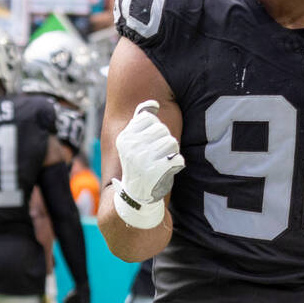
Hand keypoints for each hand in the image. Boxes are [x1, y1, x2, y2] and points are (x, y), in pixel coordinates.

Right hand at [112, 100, 184, 227]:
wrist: (136, 198)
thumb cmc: (138, 165)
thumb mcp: (133, 143)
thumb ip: (140, 121)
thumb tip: (153, 104)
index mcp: (124, 138)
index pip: (148, 118)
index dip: (154, 129)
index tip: (149, 142)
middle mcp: (131, 148)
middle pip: (162, 129)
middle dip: (165, 141)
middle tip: (157, 155)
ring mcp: (143, 160)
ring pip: (172, 143)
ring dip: (172, 152)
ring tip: (162, 162)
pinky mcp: (157, 172)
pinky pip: (179, 159)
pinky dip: (177, 164)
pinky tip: (167, 171)